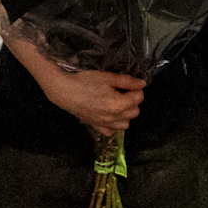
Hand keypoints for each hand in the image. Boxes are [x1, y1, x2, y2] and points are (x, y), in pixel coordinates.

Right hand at [30, 62, 146, 137]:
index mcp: (119, 105)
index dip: (136, 89)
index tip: (129, 84)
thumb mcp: (108, 77)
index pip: (139, 98)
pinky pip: (111, 130)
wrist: (65, 91)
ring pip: (125, 124)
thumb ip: (127, 81)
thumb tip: (142, 84)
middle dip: (132, 101)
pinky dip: (113, 124)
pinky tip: (108, 113)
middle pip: (134, 112)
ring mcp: (105, 124)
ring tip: (117, 102)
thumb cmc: (86, 82)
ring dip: (125, 114)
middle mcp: (113, 118)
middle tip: (123, 91)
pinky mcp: (96, 126)